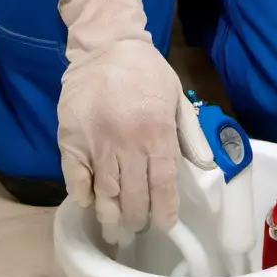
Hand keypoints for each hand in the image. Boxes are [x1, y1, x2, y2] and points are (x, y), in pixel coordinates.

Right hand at [57, 0, 214, 235]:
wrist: (106, 46)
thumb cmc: (146, 71)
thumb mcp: (177, 97)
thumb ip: (190, 134)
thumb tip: (205, 167)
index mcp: (157, 132)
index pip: (163, 184)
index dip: (164, 211)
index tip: (164, 225)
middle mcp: (128, 143)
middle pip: (133, 196)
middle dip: (137, 218)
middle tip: (138, 229)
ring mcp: (96, 143)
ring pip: (105, 194)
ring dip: (111, 216)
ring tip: (115, 230)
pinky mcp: (70, 140)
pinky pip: (75, 179)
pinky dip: (84, 196)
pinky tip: (91, 204)